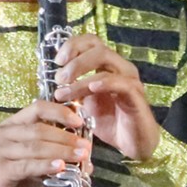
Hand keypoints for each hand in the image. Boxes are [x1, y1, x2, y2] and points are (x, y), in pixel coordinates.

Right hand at [0, 101, 92, 186]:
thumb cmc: (8, 180)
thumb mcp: (32, 163)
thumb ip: (52, 156)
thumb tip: (84, 158)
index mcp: (11, 126)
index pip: (37, 108)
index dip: (60, 112)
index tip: (79, 121)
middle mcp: (3, 134)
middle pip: (39, 128)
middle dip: (66, 136)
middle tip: (85, 146)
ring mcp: (0, 151)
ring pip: (36, 146)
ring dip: (61, 150)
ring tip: (80, 156)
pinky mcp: (0, 170)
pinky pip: (27, 165)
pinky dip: (45, 165)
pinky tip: (60, 167)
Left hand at [52, 34, 159, 161]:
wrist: (132, 144)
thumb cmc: (110, 122)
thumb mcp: (84, 103)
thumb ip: (72, 88)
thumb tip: (49, 80)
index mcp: (108, 65)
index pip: (91, 42)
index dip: (72, 45)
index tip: (57, 60)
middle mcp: (120, 67)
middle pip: (97, 48)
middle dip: (74, 60)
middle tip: (59, 78)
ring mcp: (130, 79)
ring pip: (106, 62)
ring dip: (80, 75)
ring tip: (63, 92)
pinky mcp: (136, 95)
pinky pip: (121, 82)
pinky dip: (104, 82)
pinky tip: (91, 88)